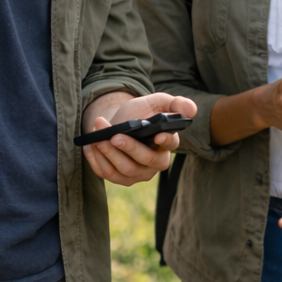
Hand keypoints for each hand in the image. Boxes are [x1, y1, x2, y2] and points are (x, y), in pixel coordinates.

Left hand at [80, 91, 196, 186]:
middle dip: (128, 148)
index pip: (170, 144)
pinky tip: (90, 145)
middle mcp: (156, 162)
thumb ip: (174, 103)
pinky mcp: (121, 179)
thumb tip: (191, 110)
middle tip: (113, 136)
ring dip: (108, 153)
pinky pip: (108, 174)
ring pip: (124, 170)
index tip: (159, 133)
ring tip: (97, 137)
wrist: (120, 123)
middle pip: (144, 160)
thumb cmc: (141, 113)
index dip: (165, 140)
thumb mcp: (157, 102)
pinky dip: (97, 160)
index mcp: (168, 142)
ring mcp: (139, 173)